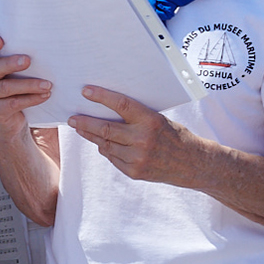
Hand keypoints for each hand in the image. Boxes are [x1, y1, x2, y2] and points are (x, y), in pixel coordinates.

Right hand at [0, 33, 50, 135]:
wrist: (8, 121)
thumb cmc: (14, 89)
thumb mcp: (13, 73)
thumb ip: (19, 61)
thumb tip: (46, 49)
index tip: (0, 41)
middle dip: (11, 63)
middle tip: (28, 60)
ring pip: (6, 87)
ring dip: (29, 85)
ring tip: (47, 84)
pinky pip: (13, 103)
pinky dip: (31, 99)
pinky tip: (45, 95)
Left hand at [64, 87, 199, 185]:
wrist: (192, 163)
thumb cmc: (174, 136)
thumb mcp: (159, 120)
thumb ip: (135, 118)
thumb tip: (107, 111)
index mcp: (151, 121)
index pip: (121, 105)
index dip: (102, 97)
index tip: (86, 91)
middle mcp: (143, 140)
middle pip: (105, 129)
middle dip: (85, 122)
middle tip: (72, 118)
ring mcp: (137, 158)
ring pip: (105, 145)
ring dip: (92, 136)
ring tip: (81, 129)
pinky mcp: (134, 172)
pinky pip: (112, 158)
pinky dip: (106, 149)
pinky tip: (102, 144)